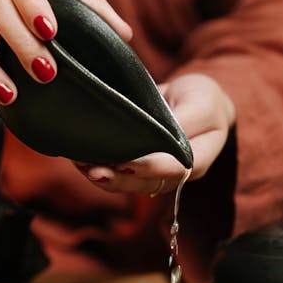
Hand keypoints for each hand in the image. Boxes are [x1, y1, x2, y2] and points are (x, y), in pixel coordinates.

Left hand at [75, 73, 235, 194]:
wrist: (194, 99)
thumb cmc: (202, 99)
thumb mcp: (200, 103)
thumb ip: (183, 122)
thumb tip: (155, 134)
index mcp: (198, 159)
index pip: (174, 170)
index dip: (149, 168)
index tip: (126, 161)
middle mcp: (175, 173)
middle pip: (147, 183)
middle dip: (119, 179)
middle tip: (94, 170)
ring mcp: (155, 174)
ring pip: (129, 183)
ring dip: (104, 177)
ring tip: (82, 165)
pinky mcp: (138, 167)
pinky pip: (119, 174)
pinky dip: (99, 169)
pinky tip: (81, 160)